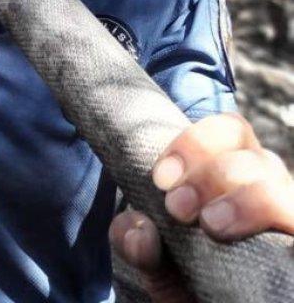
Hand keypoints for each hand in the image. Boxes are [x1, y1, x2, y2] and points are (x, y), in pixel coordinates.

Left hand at [109, 113, 293, 302]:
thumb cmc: (192, 285)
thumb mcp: (159, 265)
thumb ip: (137, 244)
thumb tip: (138, 231)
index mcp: (234, 174)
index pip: (230, 129)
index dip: (195, 144)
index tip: (161, 178)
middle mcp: (269, 190)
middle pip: (253, 156)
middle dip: (209, 175)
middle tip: (177, 208)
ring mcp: (289, 220)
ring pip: (278, 186)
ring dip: (243, 200)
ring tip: (212, 226)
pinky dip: (287, 233)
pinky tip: (269, 247)